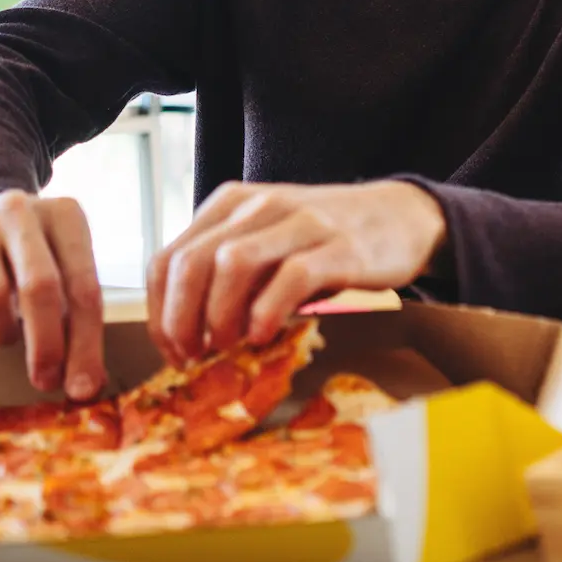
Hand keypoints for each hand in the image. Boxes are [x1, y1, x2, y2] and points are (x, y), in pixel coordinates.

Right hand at [0, 190, 106, 399]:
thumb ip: (75, 310)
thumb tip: (86, 381)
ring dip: (2, 332)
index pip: (83, 286)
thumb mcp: (60, 264)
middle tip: (45, 381)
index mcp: (65, 214)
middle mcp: (18, 208)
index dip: (85, 342)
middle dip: (46, 346)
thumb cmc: (25, 253)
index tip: (82, 387)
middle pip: (39, 288)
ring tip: (6, 333)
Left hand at [147, 180, 445, 365]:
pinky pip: (290, 278)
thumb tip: (188, 335)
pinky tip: (265, 335)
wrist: (401, 217)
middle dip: (181, 320)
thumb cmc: (326, 239)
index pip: (168, 258)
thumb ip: (229, 271)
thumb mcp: (268, 242)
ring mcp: (301, 222)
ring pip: (232, 264)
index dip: (160, 312)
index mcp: (231, 203)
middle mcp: (260, 205)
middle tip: (193, 357)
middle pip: (192, 263)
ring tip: (228, 347)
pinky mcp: (340, 247)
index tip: (173, 351)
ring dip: (219, 316)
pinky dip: (268, 312)